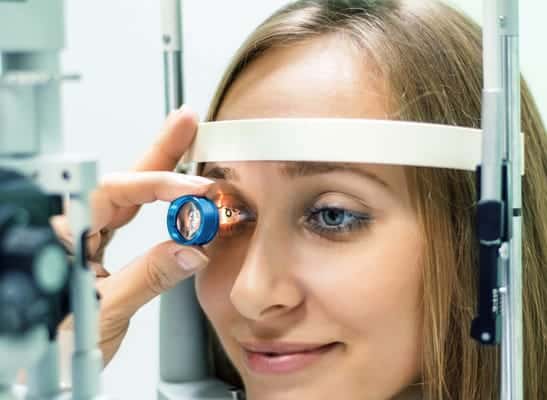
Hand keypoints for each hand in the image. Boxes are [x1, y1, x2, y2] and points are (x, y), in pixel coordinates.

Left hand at [54, 105, 212, 365]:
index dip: (160, 187)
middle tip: (186, 126)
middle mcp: (70, 232)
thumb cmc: (51, 350)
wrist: (41, 375)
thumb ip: (149, 277)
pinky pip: (128, 221)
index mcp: (62, 237)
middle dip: (157, 152)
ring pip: (124, 198)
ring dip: (157, 173)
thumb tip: (190, 249)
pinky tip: (170, 194)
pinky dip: (154, 206)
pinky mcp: (96, 254)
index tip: (196, 192)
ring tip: (184, 146)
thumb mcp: (105, 313)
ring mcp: (83, 241)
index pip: (114, 193)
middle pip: (119, 182)